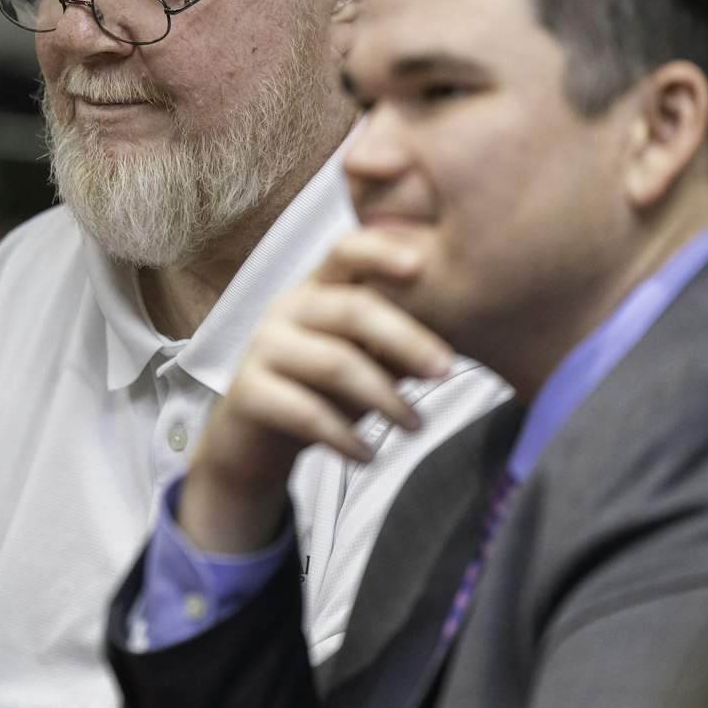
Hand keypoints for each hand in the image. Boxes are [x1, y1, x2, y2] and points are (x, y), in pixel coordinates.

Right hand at [177, 228, 454, 553]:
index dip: (381, 251)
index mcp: (317, 289)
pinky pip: (305, 411)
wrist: (253, 444)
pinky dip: (344, 436)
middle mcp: (287, 308)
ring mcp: (262, 348)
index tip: (422, 264)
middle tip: (445, 370)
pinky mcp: (248, 393)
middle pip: (352, 308)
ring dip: (384, 397)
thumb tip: (459, 336)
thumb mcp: (363, 361)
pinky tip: (369, 456)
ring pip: (334, 363)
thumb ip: (398, 344)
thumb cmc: (320, 392)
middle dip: (406, 339)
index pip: (346, 250)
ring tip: (416, 426)